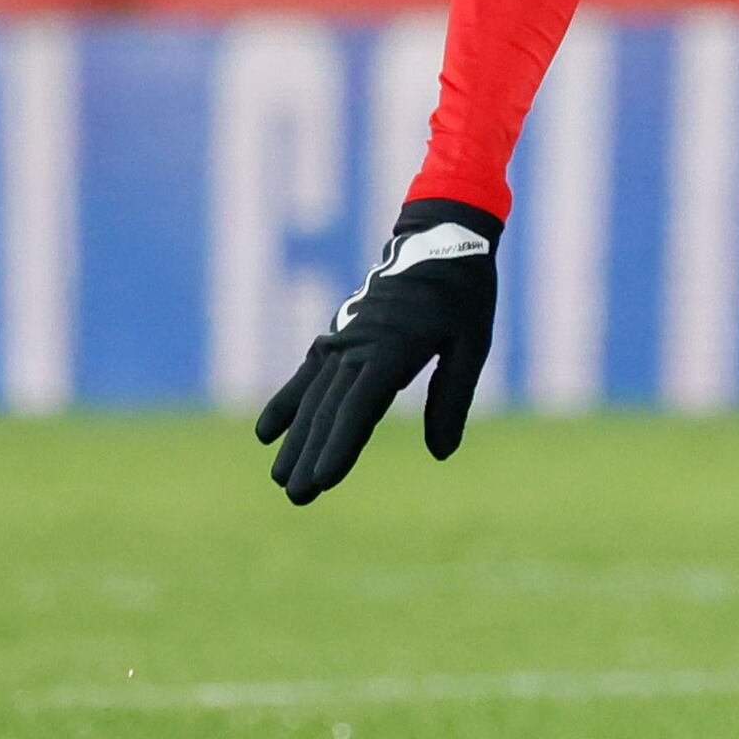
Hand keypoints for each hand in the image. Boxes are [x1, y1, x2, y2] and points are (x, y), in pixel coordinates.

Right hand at [256, 201, 500, 504]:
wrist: (437, 241)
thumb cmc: (463, 296)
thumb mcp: (472, 344)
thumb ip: (452, 397)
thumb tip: (442, 453)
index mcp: (392, 349)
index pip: (358, 410)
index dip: (338, 448)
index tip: (320, 482)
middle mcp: (357, 347)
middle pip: (328, 412)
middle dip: (310, 457)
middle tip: (296, 498)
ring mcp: (341, 340)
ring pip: (312, 399)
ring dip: (295, 439)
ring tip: (280, 479)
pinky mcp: (337, 336)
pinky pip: (306, 374)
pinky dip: (286, 403)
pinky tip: (266, 433)